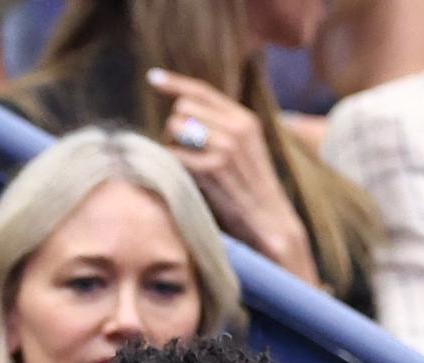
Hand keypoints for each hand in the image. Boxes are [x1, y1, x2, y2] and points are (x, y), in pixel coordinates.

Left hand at [147, 68, 319, 284]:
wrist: (270, 222)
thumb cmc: (250, 190)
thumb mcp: (244, 150)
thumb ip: (221, 128)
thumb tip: (182, 112)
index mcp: (245, 119)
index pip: (203, 91)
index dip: (174, 83)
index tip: (153, 78)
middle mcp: (237, 127)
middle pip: (183, 108)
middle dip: (174, 127)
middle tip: (182, 151)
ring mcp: (226, 146)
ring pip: (176, 128)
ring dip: (171, 145)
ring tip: (186, 166)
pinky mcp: (214, 168)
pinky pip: (175, 155)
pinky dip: (173, 167)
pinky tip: (185, 180)